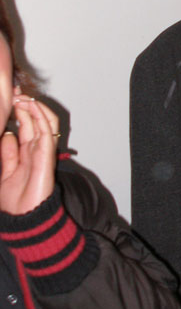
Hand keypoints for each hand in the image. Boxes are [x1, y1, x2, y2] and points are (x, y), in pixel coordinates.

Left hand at [0, 95, 58, 214]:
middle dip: (25, 103)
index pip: (25, 124)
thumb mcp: (5, 172)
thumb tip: (7, 134)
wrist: (24, 217)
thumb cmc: (16, 201)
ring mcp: (43, 150)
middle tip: (15, 91)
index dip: (19, 110)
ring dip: (34, 106)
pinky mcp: (47, 154)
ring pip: (44, 121)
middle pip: (34, 119)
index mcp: (26, 152)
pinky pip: (47, 130)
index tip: (10, 96)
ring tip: (22, 96)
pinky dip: (41, 116)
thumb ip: (7, 153)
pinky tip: (31, 105)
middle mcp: (36, 148)